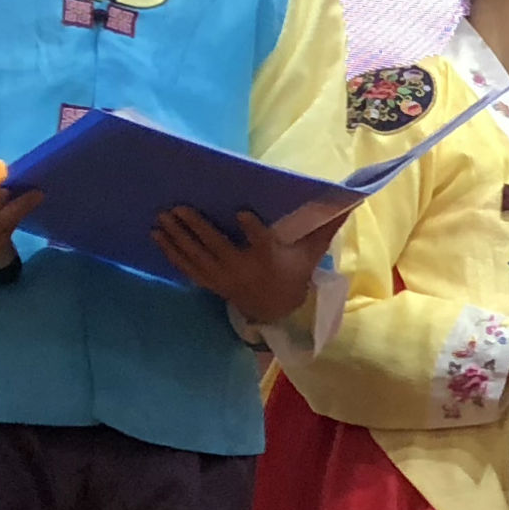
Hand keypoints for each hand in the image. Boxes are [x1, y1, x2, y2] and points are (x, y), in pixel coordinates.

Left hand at [152, 205, 325, 322]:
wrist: (276, 309)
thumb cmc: (293, 272)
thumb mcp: (312, 253)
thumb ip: (326, 227)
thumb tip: (351, 200)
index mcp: (268, 259)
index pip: (261, 243)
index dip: (251, 229)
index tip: (241, 212)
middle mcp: (243, 269)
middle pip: (217, 247)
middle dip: (197, 227)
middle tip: (178, 207)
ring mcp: (223, 277)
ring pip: (196, 256)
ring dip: (178, 237)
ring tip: (162, 218)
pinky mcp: (210, 282)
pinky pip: (187, 267)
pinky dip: (171, 252)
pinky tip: (158, 236)